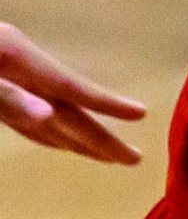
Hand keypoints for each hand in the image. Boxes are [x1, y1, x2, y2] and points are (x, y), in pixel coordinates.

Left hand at [0, 22, 144, 163]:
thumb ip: (9, 96)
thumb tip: (50, 115)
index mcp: (20, 59)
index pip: (70, 87)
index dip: (106, 102)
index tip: (143, 114)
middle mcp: (21, 69)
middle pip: (67, 107)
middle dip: (99, 136)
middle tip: (135, 159)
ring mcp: (8, 75)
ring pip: (49, 114)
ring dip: (76, 137)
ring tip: (105, 154)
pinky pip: (26, 114)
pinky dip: (45, 129)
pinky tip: (53, 131)